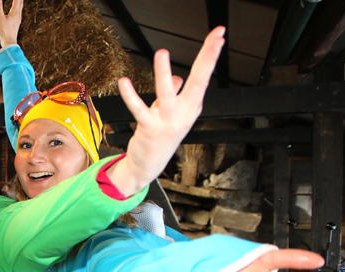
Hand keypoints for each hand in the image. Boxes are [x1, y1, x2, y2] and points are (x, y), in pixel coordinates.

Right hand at [0, 0, 22, 48]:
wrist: (9, 42)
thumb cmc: (4, 31)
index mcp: (15, 12)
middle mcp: (18, 14)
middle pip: (21, 2)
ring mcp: (18, 19)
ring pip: (20, 7)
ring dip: (19, 1)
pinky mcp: (17, 22)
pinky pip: (19, 11)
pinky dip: (18, 6)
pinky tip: (15, 8)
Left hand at [109, 27, 225, 196]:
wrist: (149, 164)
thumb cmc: (161, 136)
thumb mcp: (173, 112)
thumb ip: (175, 93)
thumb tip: (177, 78)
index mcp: (192, 105)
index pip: (204, 75)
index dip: (212, 53)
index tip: (220, 34)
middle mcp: (184, 112)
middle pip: (199, 80)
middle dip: (208, 58)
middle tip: (216, 38)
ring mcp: (167, 121)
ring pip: (167, 93)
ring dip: (164, 73)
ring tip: (162, 53)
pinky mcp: (149, 128)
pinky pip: (139, 109)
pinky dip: (130, 95)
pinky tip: (124, 82)